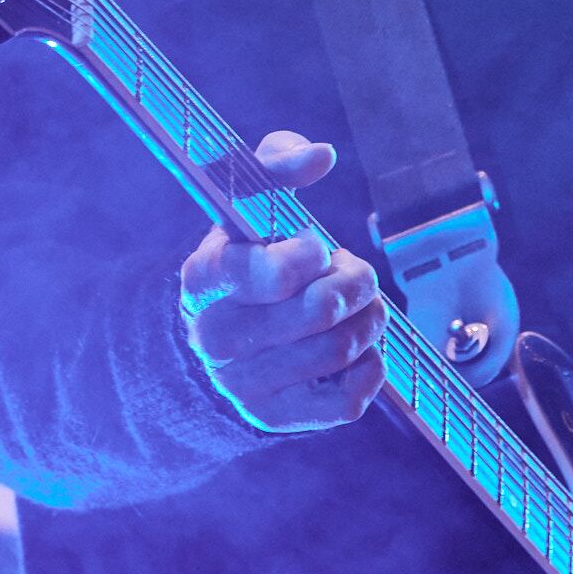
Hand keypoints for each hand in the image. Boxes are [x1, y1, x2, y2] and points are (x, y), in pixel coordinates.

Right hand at [177, 131, 386, 433]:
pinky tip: (357, 346)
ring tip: (361, 304)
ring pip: (339, 349)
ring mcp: (244, 385)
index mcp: (202, 280)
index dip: (309, 256)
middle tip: (355, 273)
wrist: (219, 338)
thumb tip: (321, 156)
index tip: (315, 248)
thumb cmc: (247, 257)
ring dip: (369, 319)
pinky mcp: (277, 417)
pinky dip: (369, 366)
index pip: (267, 273)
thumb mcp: (248, 203)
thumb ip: (276, 164)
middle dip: (355, 282)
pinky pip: (348, 400)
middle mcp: (215, 338)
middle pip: (318, 312)